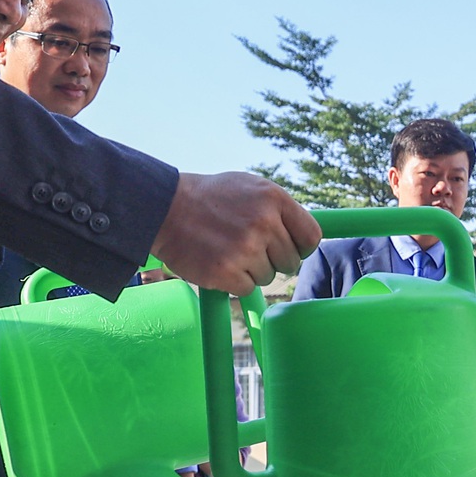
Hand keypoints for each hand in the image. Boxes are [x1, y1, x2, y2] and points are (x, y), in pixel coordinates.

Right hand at [151, 172, 319, 294]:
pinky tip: (218, 262)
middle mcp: (264, 223)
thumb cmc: (210, 198)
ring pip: (267, 277)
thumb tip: (307, 237)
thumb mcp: (250, 187)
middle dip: (273, 260)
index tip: (290, 249)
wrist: (164, 208)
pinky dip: (233, 282)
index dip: (302, 247)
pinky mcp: (226, 272)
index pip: (311, 237)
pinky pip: (246, 289)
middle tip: (249, 249)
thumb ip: (280, 209)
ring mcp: (245, 249)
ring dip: (250, 271)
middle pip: (290, 262)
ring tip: (228, 250)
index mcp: (274, 199)